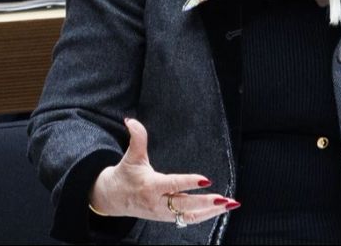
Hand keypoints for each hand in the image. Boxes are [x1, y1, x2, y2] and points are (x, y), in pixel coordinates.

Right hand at [88, 118, 238, 225]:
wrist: (112, 199)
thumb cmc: (124, 175)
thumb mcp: (131, 155)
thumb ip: (136, 137)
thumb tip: (131, 120)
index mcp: (150, 186)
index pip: (173, 184)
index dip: (189, 183)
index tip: (206, 180)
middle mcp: (158, 202)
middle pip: (184, 205)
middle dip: (206, 203)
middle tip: (224, 199)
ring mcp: (163, 213)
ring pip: (189, 216)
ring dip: (210, 212)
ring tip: (228, 205)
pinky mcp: (167, 218)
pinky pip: (188, 220)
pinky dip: (205, 216)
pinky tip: (219, 210)